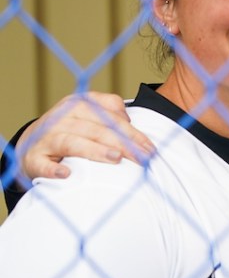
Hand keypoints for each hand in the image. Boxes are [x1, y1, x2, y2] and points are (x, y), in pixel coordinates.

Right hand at [16, 93, 153, 180]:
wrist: (30, 143)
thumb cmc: (71, 130)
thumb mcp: (89, 114)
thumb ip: (111, 113)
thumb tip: (132, 124)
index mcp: (78, 104)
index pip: (110, 115)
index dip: (132, 132)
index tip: (149, 148)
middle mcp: (62, 118)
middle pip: (97, 130)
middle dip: (123, 143)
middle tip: (141, 157)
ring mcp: (46, 138)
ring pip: (73, 142)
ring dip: (95, 151)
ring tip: (115, 158)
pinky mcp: (33, 158)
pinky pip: (43, 164)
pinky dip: (53, 169)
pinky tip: (66, 174)